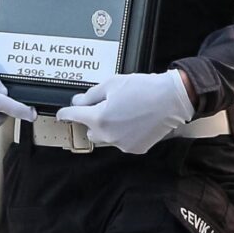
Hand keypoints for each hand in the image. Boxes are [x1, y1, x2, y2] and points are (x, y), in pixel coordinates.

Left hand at [58, 69, 196, 154]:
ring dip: (107, 128)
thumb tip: (78, 101)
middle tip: (104, 106)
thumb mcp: (112, 84)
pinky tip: (133, 121)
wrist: (172, 99)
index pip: (73, 116)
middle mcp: (108, 135)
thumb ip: (91, 95)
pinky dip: (122, 133)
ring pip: (105, 137)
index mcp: (99, 118)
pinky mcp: (135, 148)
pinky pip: (121, 142)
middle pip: (89, 130)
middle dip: (92, 119)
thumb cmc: (143, 88)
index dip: (65, 113)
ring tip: (122, 112)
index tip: (61, 114)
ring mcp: (122, 144)